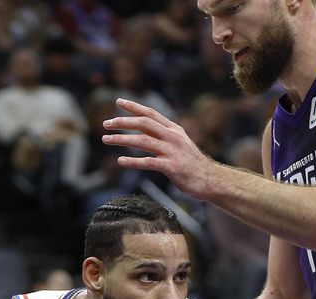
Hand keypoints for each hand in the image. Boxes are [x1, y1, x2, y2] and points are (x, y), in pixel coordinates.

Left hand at [102, 98, 216, 198]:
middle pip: (144, 123)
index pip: (151, 113)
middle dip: (123, 121)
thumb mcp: (180, 144)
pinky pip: (148, 162)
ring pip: (143, 141)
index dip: (134, 106)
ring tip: (106, 139)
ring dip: (122, 139)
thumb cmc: (192, 164)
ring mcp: (172, 151)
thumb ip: (163, 136)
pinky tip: (120, 161)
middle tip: (106, 123)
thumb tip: (145, 132)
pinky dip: (133, 161)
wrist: (210, 180)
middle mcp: (173, 137)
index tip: (118, 101)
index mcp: (174, 129)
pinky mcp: (171, 167)